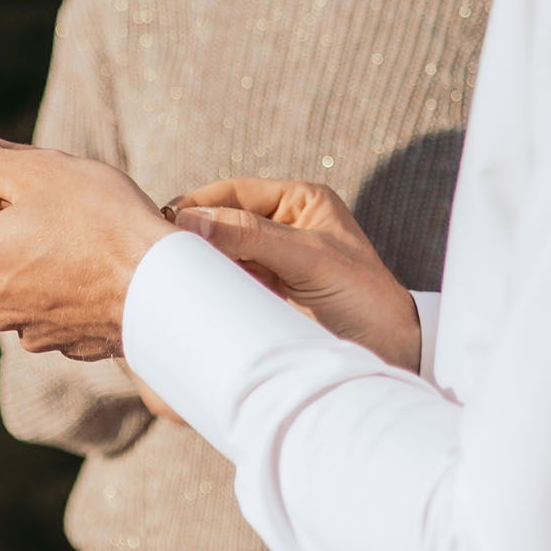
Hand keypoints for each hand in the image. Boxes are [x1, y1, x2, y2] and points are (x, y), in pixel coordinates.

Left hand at [0, 134, 172, 358]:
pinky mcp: (66, 345)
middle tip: (35, 216)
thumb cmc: (99, 220)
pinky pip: (51, 315)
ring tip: (71, 241)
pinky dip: (62, 296)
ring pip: (14, 297)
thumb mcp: (38, 172)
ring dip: (30, 273)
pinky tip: (92, 272)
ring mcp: (30, 330)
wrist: (162, 286)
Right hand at [168, 178, 421, 370]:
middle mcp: (279, 226)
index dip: (196, 205)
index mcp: (298, 200)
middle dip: (190, 237)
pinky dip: (206, 290)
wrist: (394, 357)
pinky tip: (186, 298)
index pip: (232, 192)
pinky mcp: (262, 296)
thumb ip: (253, 236)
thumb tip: (190, 221)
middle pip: (218, 222)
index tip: (165, 224)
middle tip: (156, 253)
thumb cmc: (367, 299)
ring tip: (166, 277)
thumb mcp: (311, 259)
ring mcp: (269, 262)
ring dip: (196, 266)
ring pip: (217, 255)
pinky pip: (224, 285)